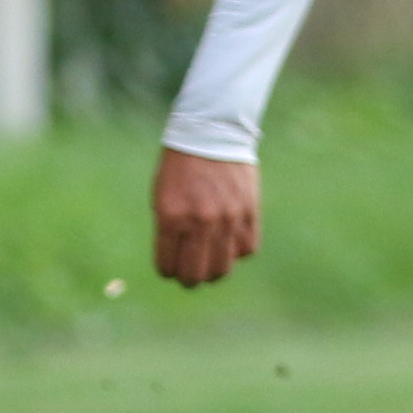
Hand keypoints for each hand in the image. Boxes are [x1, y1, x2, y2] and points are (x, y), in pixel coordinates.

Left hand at [150, 147, 258, 288]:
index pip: (167, 266)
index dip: (167, 271)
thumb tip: (177, 263)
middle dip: (189, 279)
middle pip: (196, 275)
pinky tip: (230, 241)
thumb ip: (169, 230)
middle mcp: (199, 221)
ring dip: (214, 271)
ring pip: (223, 268)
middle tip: (190, 274)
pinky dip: (238, 251)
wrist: (211, 133)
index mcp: (171, 217)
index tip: (170, 267)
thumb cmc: (180, 167)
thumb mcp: (163, 197)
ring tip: (210, 263)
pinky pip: (247, 250)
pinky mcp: (249, 212)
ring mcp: (227, 218)